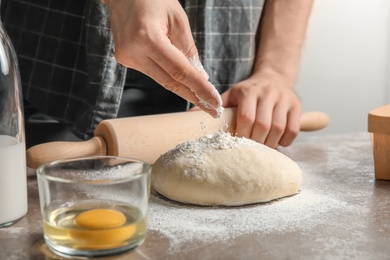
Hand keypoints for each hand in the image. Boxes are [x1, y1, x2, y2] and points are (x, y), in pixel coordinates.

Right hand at [105, 0, 221, 116]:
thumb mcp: (178, 19)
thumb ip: (189, 50)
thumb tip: (200, 77)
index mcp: (147, 38)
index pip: (179, 71)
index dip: (199, 88)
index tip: (214, 102)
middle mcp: (133, 51)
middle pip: (169, 82)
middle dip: (193, 96)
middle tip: (212, 109)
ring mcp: (126, 57)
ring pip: (161, 80)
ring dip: (183, 89)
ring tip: (203, 97)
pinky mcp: (125, 59)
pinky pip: (153, 73)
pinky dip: (170, 77)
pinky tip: (184, 83)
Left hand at [221, 75, 300, 147]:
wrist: (274, 77)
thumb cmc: (249, 91)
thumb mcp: (231, 94)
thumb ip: (215, 106)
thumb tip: (191, 115)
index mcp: (249, 91)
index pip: (246, 117)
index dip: (242, 134)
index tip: (238, 143)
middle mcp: (268, 92)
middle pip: (263, 125)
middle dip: (256, 142)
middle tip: (251, 149)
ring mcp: (284, 98)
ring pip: (279, 128)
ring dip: (270, 143)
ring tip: (264, 148)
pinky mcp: (297, 105)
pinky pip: (293, 129)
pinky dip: (285, 141)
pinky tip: (278, 142)